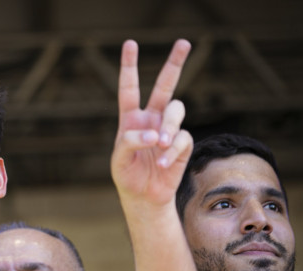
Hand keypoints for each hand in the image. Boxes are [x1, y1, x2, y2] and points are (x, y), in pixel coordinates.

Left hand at [111, 39, 192, 209]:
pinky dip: (170, 152)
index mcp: (131, 118)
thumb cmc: (127, 174)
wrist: (143, 196)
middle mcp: (152, 119)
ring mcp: (168, 130)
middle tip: (184, 42)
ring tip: (159, 145)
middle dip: (174, 64)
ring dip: (169, 127)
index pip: (129, 88)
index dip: (129, 66)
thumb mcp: (119, 159)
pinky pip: (181, 140)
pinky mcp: (181, 144)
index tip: (130, 44)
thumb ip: (130, 142)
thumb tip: (154, 134)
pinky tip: (161, 165)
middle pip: (165, 86)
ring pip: (176, 111)